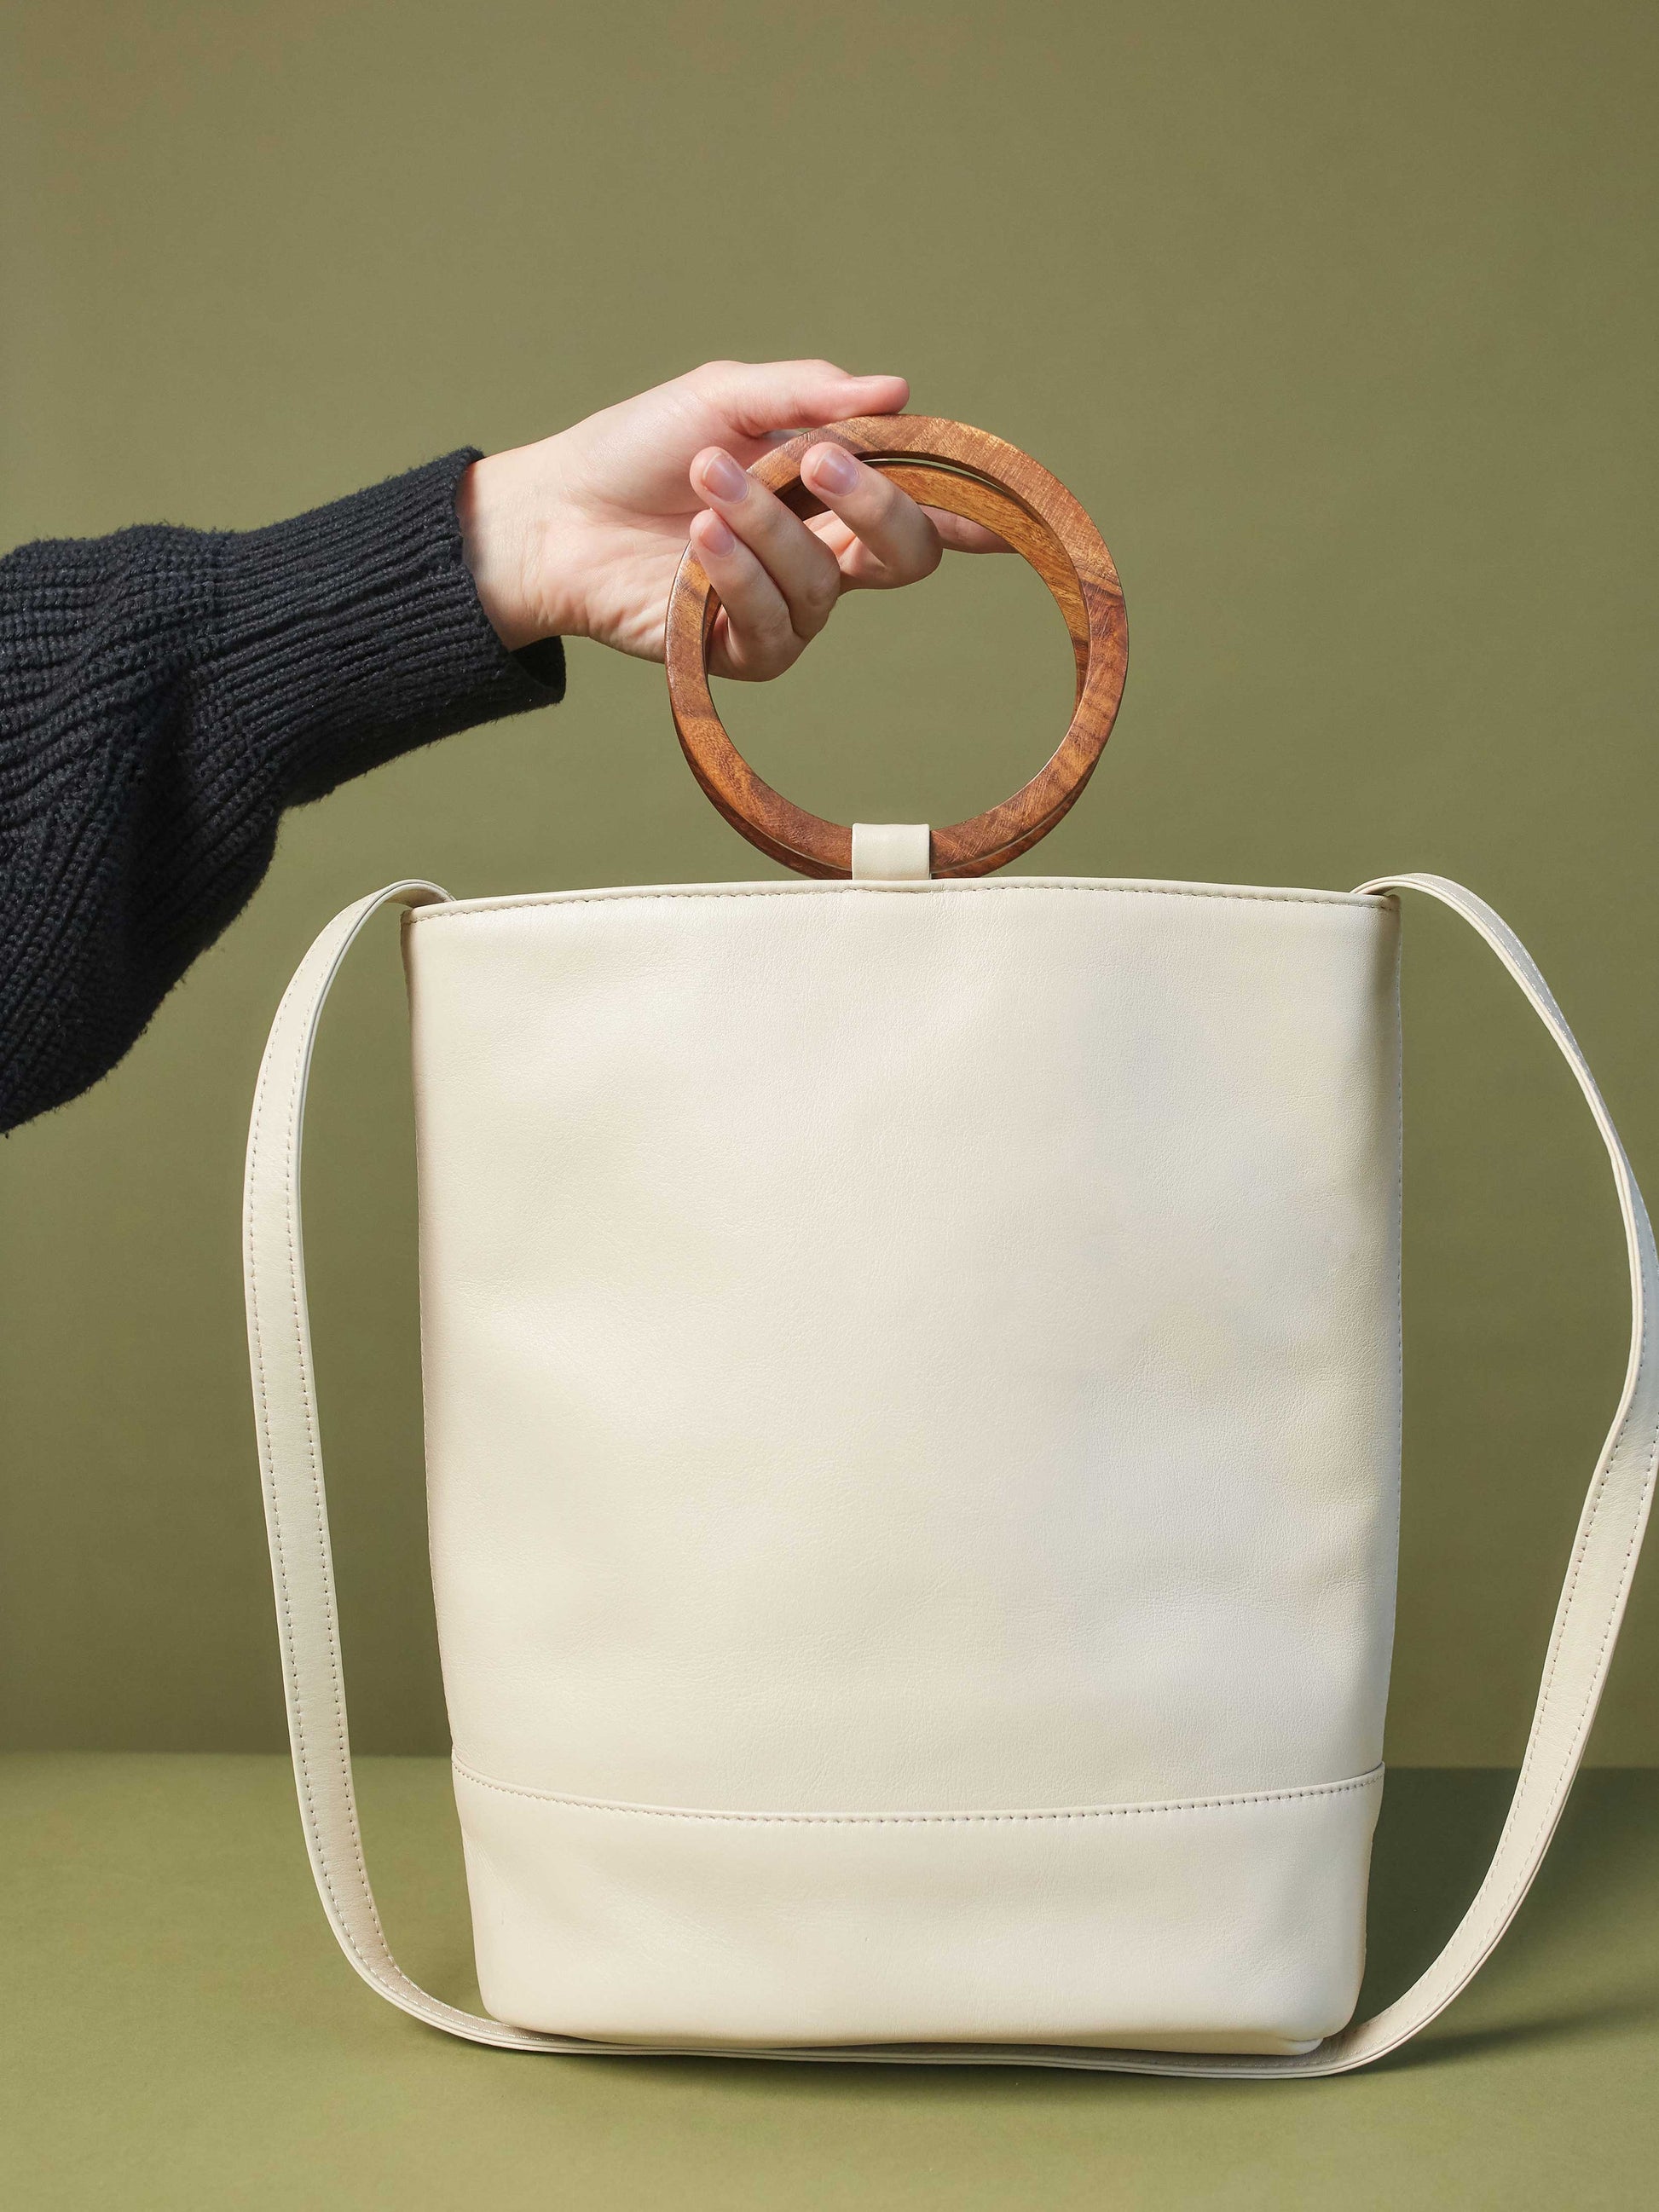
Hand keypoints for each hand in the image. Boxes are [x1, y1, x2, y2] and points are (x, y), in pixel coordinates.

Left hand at [455, 358, 1008, 678]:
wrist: (556, 510)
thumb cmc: (640, 448)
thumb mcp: (724, 397)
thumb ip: (808, 395)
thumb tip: (897, 390)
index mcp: (834, 496)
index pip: (924, 509)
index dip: (972, 512)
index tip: (1003, 510)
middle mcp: (823, 560)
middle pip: (906, 555)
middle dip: (878, 504)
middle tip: (817, 460)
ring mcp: (785, 612)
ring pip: (824, 582)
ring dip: (766, 522)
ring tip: (705, 479)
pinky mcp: (738, 652)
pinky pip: (771, 626)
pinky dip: (738, 574)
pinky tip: (698, 540)